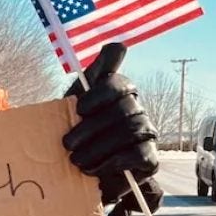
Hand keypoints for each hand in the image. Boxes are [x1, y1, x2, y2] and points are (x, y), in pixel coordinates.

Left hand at [62, 43, 158, 202]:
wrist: (74, 168)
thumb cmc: (75, 129)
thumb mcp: (77, 99)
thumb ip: (96, 72)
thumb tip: (118, 45)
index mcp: (121, 92)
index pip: (117, 84)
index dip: (98, 95)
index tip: (78, 109)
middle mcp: (137, 109)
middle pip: (122, 111)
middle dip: (91, 129)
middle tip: (67, 144)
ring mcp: (146, 134)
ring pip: (130, 133)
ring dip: (98, 149)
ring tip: (76, 161)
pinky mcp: (148, 160)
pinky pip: (139, 156)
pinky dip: (115, 163)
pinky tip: (95, 171)